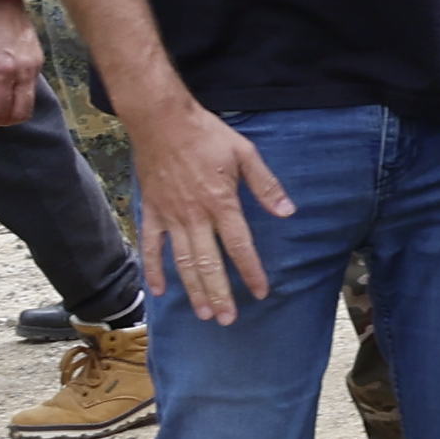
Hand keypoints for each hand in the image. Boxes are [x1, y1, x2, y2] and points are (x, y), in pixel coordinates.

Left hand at [0, 0, 48, 136]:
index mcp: (0, 71)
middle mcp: (23, 72)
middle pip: (19, 114)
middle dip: (0, 123)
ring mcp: (35, 66)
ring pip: (29, 104)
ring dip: (11, 112)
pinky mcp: (39, 60)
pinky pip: (31, 89)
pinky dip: (18, 96)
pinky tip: (3, 87)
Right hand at [123, 88, 294, 324]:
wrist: (160, 119)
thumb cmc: (205, 134)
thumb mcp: (244, 153)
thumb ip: (266, 185)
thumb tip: (288, 212)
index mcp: (220, 202)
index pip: (239, 246)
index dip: (250, 272)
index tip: (259, 293)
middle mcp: (195, 215)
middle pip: (209, 263)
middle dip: (220, 293)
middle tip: (228, 320)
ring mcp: (170, 216)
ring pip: (182, 261)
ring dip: (193, 289)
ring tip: (204, 313)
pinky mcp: (151, 211)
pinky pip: (151, 246)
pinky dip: (154, 269)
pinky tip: (159, 291)